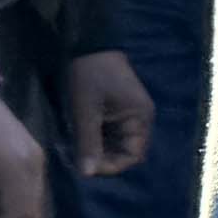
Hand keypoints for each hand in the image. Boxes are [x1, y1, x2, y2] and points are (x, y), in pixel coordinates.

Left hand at [63, 49, 157, 182]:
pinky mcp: (118, 109)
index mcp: (140, 118)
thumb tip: (86, 174)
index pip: (133, 156)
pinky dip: (97, 138)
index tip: (88, 167)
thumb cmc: (89, 76)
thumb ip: (88, 143)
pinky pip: (110, 132)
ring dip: (98, 149)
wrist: (87, 42)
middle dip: (104, 158)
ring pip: (116, 143)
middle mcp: (140, 119)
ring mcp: (129, 113)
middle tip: (78, 159)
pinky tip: (80, 137)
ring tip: (77, 149)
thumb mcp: (85, 111)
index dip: (112, 166)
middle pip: (125, 151)